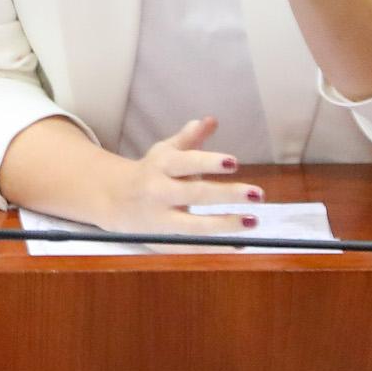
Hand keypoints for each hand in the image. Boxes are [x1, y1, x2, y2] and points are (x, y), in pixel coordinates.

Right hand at [96, 118, 261, 245]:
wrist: (113, 200)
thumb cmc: (150, 172)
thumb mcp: (165, 152)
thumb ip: (189, 139)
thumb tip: (210, 120)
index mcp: (160, 166)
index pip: (186, 162)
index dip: (209, 162)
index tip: (235, 163)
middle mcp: (159, 192)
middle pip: (195, 194)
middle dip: (226, 194)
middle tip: (257, 194)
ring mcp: (159, 220)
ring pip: (194, 226)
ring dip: (225, 225)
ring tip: (252, 221)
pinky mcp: (162, 241)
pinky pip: (190, 248)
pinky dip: (214, 250)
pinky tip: (238, 246)